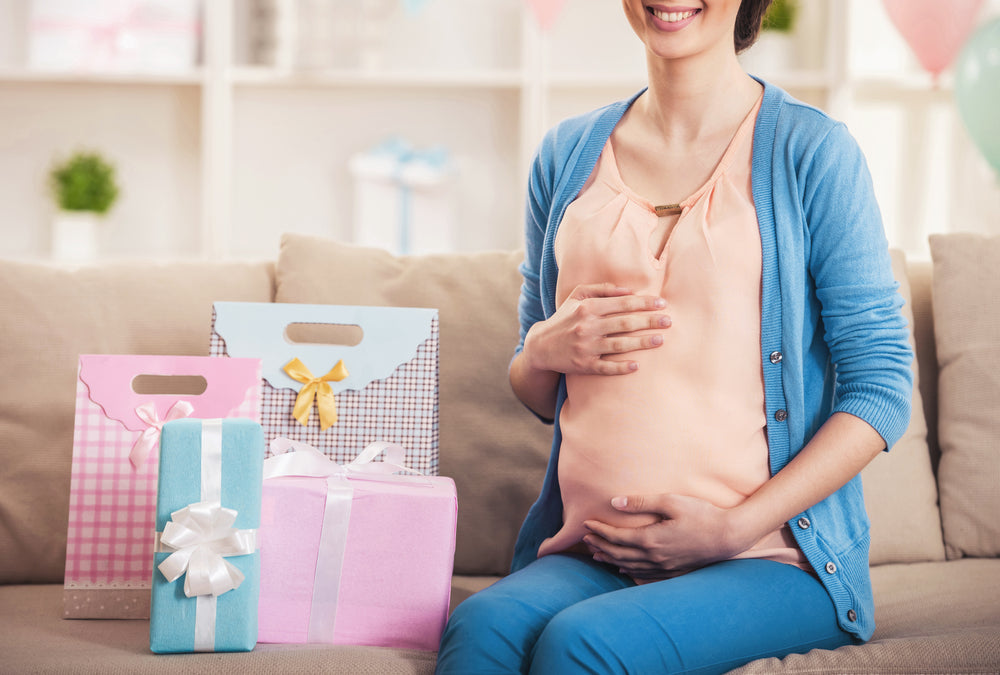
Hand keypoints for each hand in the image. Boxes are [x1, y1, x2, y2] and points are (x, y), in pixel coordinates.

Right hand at [523, 283, 669, 375]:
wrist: (540, 346)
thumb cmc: (564, 318)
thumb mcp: (577, 297)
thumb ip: (602, 290)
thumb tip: (629, 290)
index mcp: (587, 308)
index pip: (622, 304)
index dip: (644, 303)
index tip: (662, 303)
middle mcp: (587, 327)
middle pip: (625, 323)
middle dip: (649, 321)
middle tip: (669, 321)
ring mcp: (586, 348)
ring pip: (620, 345)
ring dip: (642, 343)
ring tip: (661, 340)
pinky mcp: (584, 366)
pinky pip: (606, 368)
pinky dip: (622, 368)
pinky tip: (637, 366)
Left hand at [582, 494, 752, 580]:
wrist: (728, 537)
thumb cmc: (701, 514)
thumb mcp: (671, 502)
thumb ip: (641, 503)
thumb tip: (614, 502)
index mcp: (651, 539)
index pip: (616, 537)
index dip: (599, 531)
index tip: (586, 524)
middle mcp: (654, 557)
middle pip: (618, 553)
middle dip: (600, 545)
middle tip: (585, 539)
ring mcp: (664, 567)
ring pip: (629, 567)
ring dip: (610, 560)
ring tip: (596, 554)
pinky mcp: (673, 572)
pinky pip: (644, 575)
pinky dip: (629, 571)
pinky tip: (623, 569)